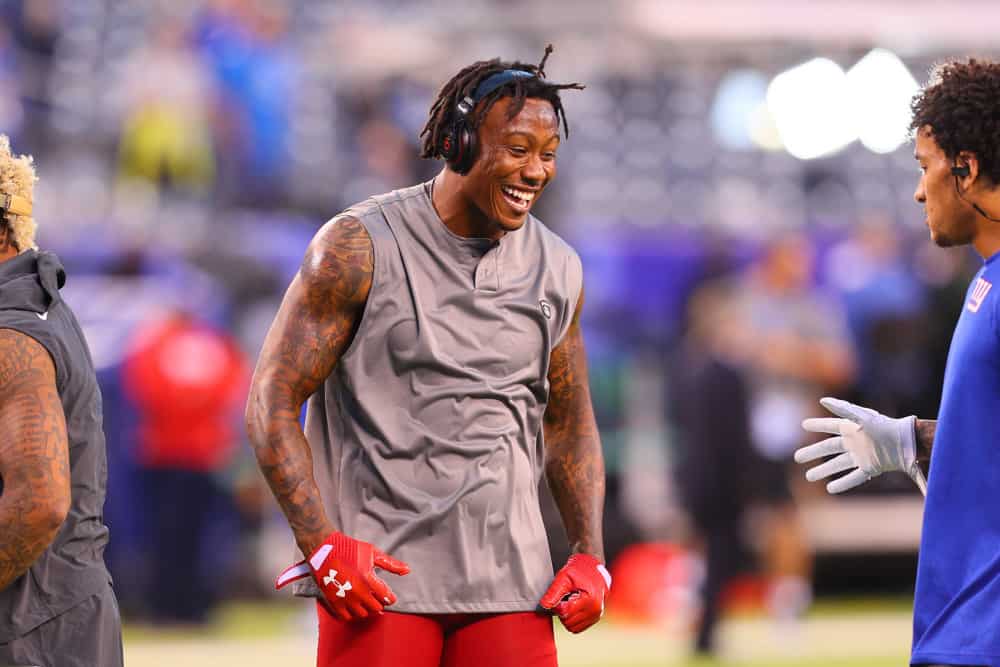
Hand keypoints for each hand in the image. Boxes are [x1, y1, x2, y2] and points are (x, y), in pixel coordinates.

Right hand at [275, 531, 409, 620]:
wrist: (324, 549)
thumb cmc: (350, 548)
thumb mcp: (373, 553)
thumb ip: (391, 564)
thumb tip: (407, 570)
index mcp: (369, 578)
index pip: (386, 598)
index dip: (390, 598)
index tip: (390, 596)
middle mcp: (357, 591)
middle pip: (376, 608)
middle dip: (379, 603)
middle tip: (378, 597)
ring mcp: (345, 598)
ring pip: (362, 614)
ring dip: (367, 609)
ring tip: (366, 600)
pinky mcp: (333, 601)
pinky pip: (346, 617)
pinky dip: (352, 614)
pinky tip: (354, 605)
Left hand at [540, 553, 610, 632]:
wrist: (595, 567)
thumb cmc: (581, 569)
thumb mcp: (564, 576)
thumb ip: (554, 591)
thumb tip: (544, 606)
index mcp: (590, 600)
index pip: (564, 612)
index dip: (557, 604)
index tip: (559, 595)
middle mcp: (595, 611)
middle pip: (567, 622)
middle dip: (562, 611)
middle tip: (564, 597)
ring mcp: (596, 616)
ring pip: (572, 628)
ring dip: (566, 617)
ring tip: (569, 601)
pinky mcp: (594, 619)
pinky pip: (578, 628)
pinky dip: (572, 620)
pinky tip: (573, 606)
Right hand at [797, 397, 925, 494]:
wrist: (907, 442)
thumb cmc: (885, 426)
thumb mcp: (862, 416)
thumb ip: (843, 408)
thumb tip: (822, 400)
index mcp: (852, 427)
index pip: (830, 426)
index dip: (817, 425)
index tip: (804, 424)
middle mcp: (854, 442)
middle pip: (828, 448)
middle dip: (813, 452)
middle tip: (797, 457)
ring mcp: (861, 456)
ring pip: (837, 465)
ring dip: (823, 470)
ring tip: (809, 477)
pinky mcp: (870, 468)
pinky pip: (853, 477)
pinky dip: (842, 484)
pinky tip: (830, 489)